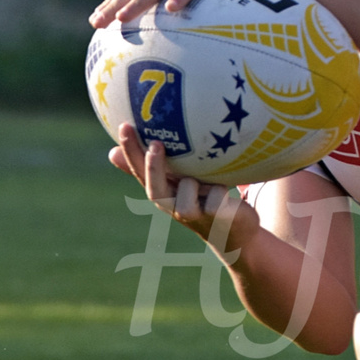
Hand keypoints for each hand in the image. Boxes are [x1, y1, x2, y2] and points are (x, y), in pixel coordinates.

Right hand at [110, 123, 260, 257]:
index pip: (139, 171)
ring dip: (194, 181)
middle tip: (154, 144)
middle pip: (154, 189)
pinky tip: (227, 188)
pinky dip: (219, 189)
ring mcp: (192, 213)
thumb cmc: (206, 200)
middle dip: (152, 167)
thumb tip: (124, 142)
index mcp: (162, 192)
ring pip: (187, 188)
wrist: (235, 234)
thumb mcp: (184, 180)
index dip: (130, 151)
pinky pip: (214, 195)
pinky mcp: (213, 215)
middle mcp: (172, 205)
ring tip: (210, 178)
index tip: (123, 125)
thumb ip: (163, 164)